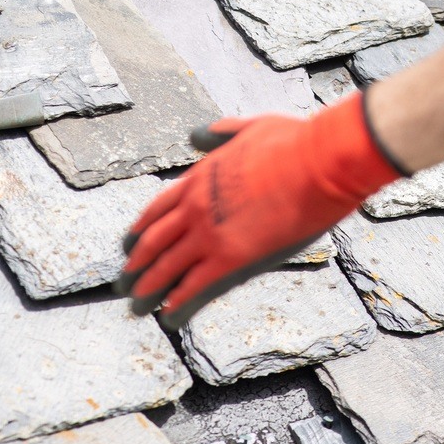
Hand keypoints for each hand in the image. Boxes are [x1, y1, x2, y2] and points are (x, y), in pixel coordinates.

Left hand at [116, 91, 404, 328]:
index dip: (141, 229)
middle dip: (136, 264)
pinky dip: (178, 303)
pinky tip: (169, 317)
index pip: (158, 208)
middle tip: (124, 281)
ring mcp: (209, 233)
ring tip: (138, 306)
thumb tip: (198, 135)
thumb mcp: (251, 126)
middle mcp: (195, 206)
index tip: (129, 243)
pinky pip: (194, 287)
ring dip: (149, 289)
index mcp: (200, 176)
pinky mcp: (230, 258)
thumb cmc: (296, 142)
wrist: (319, 161)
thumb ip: (222, 132)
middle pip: (153, 241)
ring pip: (167, 267)